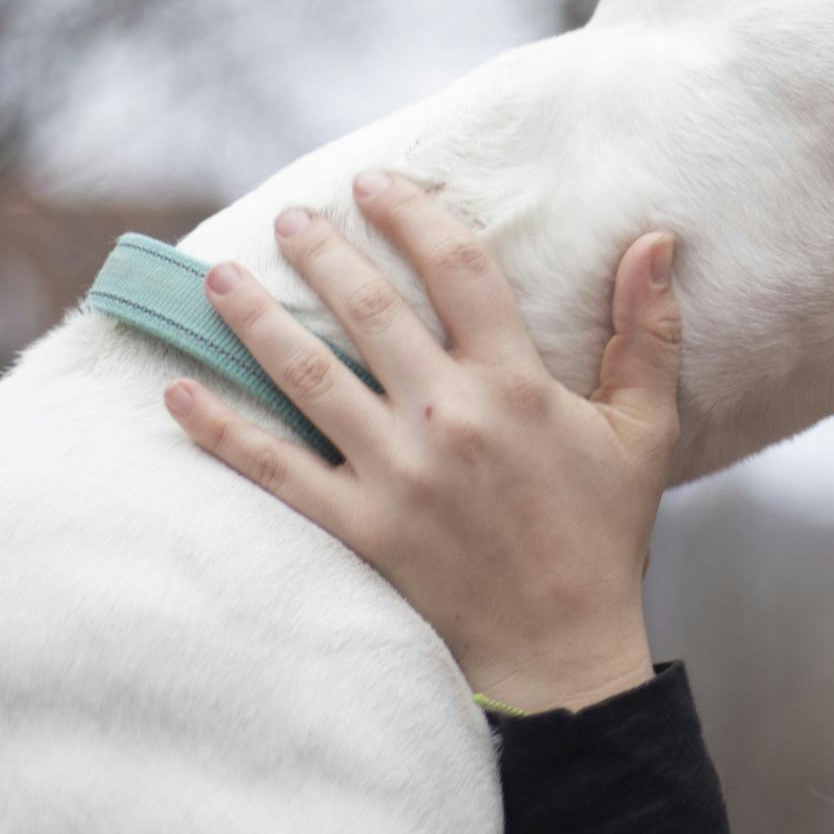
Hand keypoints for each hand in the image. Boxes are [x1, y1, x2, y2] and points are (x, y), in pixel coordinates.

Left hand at [160, 170, 682, 713]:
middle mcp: (449, 418)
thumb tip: (656, 241)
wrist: (562, 651)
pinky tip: (177, 391)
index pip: (459, 270)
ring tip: (220, 276)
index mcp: (516, 385)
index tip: (377, 182)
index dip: (414, 215)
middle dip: (322, 252)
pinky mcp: (358, 527)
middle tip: (292, 216)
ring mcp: (396, 474)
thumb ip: (649, 332)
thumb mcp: (645, 429)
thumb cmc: (604, 533)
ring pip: (308, 374)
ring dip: (256, 318)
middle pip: (370, 309)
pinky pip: (273, 468)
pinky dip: (219, 428)